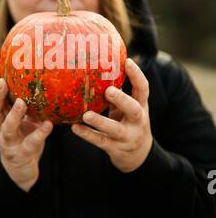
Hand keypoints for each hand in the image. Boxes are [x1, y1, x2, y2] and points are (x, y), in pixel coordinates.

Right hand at [0, 63, 52, 191]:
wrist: (22, 170)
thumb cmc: (24, 137)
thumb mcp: (25, 119)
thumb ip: (29, 103)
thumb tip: (44, 78)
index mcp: (0, 118)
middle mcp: (1, 129)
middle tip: (2, 82)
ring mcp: (10, 142)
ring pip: (7, 128)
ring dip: (13, 115)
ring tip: (21, 102)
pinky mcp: (22, 154)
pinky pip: (31, 143)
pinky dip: (40, 133)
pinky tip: (48, 124)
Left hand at [71, 58, 152, 172]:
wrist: (138, 155)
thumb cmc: (128, 122)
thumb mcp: (127, 108)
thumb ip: (117, 93)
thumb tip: (98, 69)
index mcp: (141, 106)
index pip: (143, 89)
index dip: (137, 75)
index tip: (127, 62)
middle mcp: (138, 121)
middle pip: (134, 110)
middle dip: (122, 100)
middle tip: (109, 91)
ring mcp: (128, 137)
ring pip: (115, 130)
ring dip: (101, 122)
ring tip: (86, 115)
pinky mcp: (115, 148)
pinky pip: (100, 141)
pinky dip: (87, 134)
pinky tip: (75, 127)